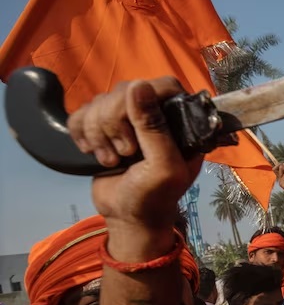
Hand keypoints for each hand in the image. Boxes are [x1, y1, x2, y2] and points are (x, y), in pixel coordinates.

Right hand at [68, 77, 202, 258]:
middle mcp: (154, 116)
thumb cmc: (154, 197)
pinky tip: (92, 153)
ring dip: (99, 134)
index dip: (145, 102)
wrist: (127, 218)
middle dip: (116, 124)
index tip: (136, 131)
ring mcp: (126, 121)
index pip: (162, 86)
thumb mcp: (162, 167)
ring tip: (112, 160)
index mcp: (180, 122)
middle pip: (126, 91)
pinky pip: (81, 113)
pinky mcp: (101, 129)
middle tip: (126, 153)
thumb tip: (139, 85)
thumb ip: (154, 128)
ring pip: (100, 102)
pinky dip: (82, 134)